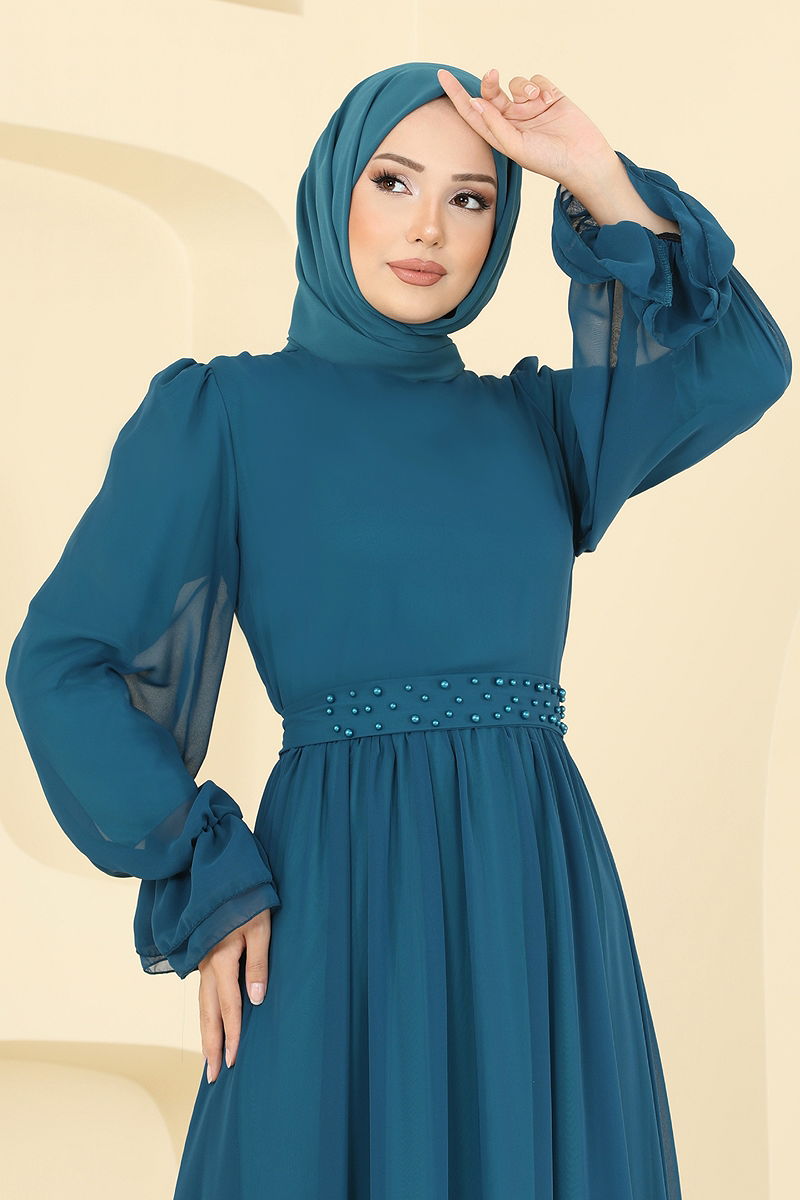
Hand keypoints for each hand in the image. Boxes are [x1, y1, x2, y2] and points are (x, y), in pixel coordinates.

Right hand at [198, 907, 272, 1083]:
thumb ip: (258, 962)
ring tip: (209, 1058)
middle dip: (211, 1046)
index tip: (233, 1063)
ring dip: (206, 1031)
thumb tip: (255, 1000)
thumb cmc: (244, 895)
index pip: (228, 1007)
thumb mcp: (260, 925)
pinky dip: (206, 1012)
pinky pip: (203, 991)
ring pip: (202, 1004)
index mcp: (221, 959)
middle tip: (212, 1077)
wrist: (218, 872)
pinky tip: (210, 1021)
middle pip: (207, 1014)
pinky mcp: (202, 955)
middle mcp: (206, 964)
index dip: (232, 1036)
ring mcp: (201, 960)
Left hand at [436, 68, 616, 191]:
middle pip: (492, 93)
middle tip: (492, 76)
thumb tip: (475, 102)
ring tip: (537, 102)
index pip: (473, 112)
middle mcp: (513, 120)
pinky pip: (536, 79)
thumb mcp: (516, 146)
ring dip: (523, 87)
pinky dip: (540, 85)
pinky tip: (549, 99)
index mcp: (500, 135)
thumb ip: (494, 124)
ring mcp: (531, 108)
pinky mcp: (549, 97)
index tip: (442, 76)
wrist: (583, 159)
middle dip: (489, 83)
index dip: (457, 95)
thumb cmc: (548, 161)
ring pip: (516, 83)